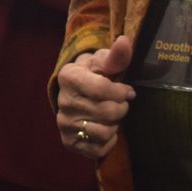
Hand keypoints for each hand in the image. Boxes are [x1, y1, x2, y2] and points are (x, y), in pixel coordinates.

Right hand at [54, 37, 134, 158]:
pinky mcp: (69, 142)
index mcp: (69, 77)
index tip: (128, 91)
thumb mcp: (104, 62)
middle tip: (120, 104)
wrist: (77, 93)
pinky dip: (109, 141)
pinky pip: (98, 149)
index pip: (102, 89)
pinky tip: (105, 129)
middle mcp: (63, 101)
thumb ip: (116, 56)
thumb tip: (124, 41)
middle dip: (121, 108)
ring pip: (103, 132)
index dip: (121, 92)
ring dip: (115, 125)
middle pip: (106, 112)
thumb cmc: (95, 75)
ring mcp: (64, 123)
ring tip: (111, 116)